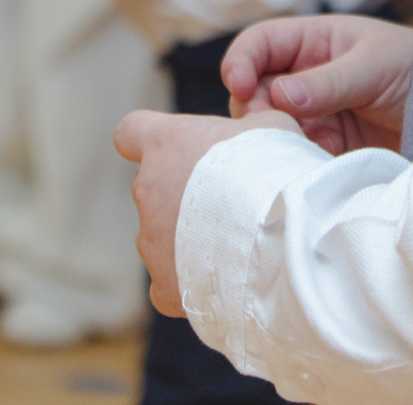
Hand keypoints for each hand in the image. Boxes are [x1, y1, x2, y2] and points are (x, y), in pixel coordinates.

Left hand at [116, 108, 302, 316]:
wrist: (282, 235)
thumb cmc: (276, 170)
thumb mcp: (271, 127)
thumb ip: (248, 127)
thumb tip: (253, 130)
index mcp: (167, 144)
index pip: (130, 133)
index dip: (147, 140)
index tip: (170, 150)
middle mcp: (148, 189)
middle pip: (152, 188)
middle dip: (180, 194)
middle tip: (227, 202)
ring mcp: (151, 240)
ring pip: (161, 237)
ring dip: (188, 238)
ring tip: (236, 245)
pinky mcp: (164, 285)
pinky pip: (169, 282)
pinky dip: (190, 281)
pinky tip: (224, 280)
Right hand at [221, 14, 412, 155]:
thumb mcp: (375, 66)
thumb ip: (328, 81)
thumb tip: (278, 95)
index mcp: (315, 42)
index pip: (260, 44)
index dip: (241, 62)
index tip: (239, 86)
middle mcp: (306, 77)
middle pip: (253, 91)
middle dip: (253, 107)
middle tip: (273, 124)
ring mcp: (314, 114)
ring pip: (269, 127)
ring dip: (274, 137)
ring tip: (298, 146)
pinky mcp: (326, 148)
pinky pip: (294, 156)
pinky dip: (294, 161)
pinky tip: (311, 164)